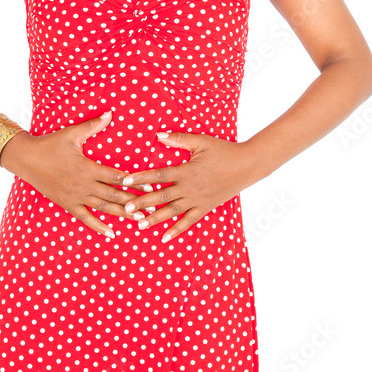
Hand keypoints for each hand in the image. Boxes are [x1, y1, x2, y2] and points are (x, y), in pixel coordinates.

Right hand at [0, 110, 144, 237]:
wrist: (26, 159)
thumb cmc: (50, 144)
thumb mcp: (72, 133)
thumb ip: (93, 126)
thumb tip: (110, 114)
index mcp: (87, 167)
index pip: (116, 177)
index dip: (134, 183)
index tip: (149, 187)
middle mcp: (84, 184)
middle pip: (113, 195)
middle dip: (133, 202)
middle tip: (151, 208)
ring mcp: (75, 196)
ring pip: (103, 208)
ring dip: (121, 214)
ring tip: (138, 220)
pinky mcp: (67, 204)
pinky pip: (85, 218)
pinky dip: (98, 226)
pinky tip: (111, 233)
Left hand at [119, 130, 254, 242]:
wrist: (247, 166)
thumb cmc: (223, 150)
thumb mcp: (201, 142)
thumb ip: (179, 139)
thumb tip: (159, 135)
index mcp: (186, 170)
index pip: (159, 175)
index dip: (141, 177)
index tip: (124, 181)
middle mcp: (190, 187)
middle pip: (162, 196)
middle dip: (142, 203)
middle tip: (126, 209)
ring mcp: (197, 200)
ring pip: (172, 211)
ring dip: (155, 218)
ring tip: (139, 224)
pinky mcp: (205, 208)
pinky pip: (189, 221)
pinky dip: (176, 230)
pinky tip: (164, 237)